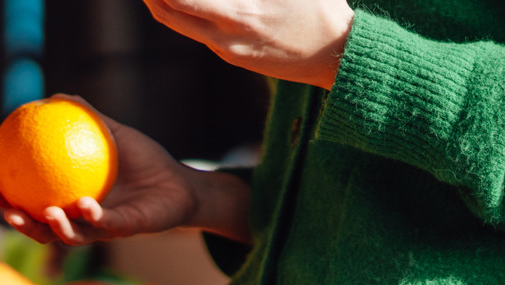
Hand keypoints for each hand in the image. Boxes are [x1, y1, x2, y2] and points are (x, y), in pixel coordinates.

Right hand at [0, 98, 250, 244]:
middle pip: (40, 228)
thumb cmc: (144, 160)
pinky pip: (105, 225)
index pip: (29, 203)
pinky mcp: (126, 230)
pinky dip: (93, 217)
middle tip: (5, 208)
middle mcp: (81, 220)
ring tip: (46, 212)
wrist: (181, 183)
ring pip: (71, 236)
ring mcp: (102, 228)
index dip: (5, 200)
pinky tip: (85, 204)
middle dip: (19, 223)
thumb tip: (54, 97)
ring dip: (55, 228)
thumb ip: (86, 118)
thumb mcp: (113, 134)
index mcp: (69, 200)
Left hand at [143, 0, 353, 88]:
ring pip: (181, 24)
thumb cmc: (321, 8)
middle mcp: (227, 37)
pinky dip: (187, 12)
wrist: (339, 56)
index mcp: (239, 13)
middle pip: (168, 13)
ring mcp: (229, 51)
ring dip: (165, 2)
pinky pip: (201, 33)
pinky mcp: (235, 58)